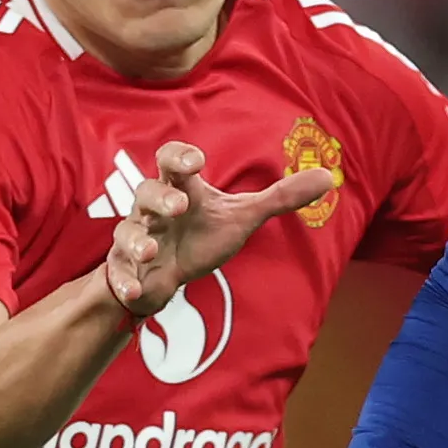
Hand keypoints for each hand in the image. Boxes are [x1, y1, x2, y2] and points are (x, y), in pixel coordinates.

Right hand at [105, 139, 332, 323]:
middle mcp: (153, 210)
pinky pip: (118, 274)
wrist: (166, 275)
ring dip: (138, 241)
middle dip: (160, 198)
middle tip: (179, 206)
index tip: (196, 160)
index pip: (170, 160)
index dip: (179, 156)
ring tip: (152, 251)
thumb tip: (328, 177)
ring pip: (128, 232)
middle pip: (146, 192)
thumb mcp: (242, 217)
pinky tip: (136, 292)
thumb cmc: (201, 237)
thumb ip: (280, 198)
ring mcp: (137, 239)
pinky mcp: (126, 270)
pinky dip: (124, 282)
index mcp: (180, 189)